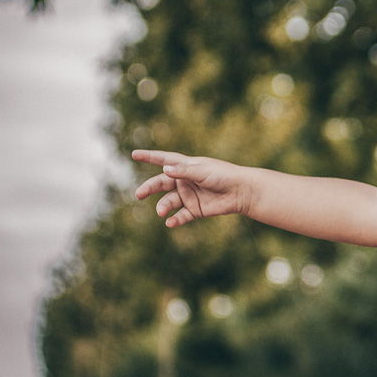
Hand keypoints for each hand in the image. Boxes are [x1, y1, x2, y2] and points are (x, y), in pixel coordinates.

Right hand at [131, 149, 251, 226]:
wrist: (242, 191)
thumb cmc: (223, 175)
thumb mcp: (202, 171)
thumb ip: (183, 171)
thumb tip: (164, 170)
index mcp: (186, 167)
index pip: (164, 160)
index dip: (149, 157)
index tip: (134, 154)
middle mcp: (185, 180)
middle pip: (161, 183)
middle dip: (149, 187)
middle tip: (139, 194)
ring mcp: (190, 195)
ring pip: (170, 201)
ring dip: (163, 206)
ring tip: (162, 212)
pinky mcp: (196, 209)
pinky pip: (181, 215)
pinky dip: (175, 220)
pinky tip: (171, 222)